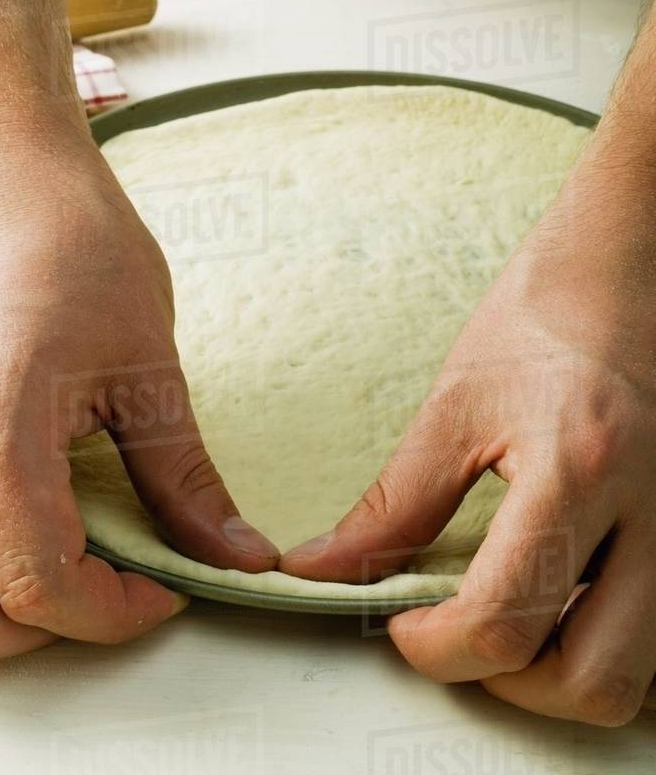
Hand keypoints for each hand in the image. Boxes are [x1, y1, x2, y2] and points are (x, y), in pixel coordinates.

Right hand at [0, 125, 277, 658]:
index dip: (110, 614)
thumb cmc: (76, 244)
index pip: (35, 584)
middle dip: (27, 633)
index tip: (156, 591)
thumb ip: (185, 478)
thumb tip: (234, 554)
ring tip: (31, 566)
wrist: (5, 176)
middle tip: (94, 589)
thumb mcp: (149, 363)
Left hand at [281, 180, 655, 725]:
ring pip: (643, 676)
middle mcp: (654, 510)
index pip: (504, 619)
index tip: (404, 626)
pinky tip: (570, 598)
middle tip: (462, 637)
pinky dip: (612, 643)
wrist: (629, 264)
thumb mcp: (457, 405)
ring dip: (568, 674)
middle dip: (511, 684)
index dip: (435, 648)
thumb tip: (326, 568)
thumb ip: (393, 503)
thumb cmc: (544, 315)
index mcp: (578, 466)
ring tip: (517, 618)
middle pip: (592, 681)